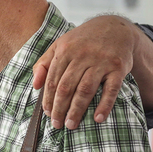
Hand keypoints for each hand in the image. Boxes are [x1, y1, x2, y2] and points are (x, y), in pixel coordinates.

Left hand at [32, 14, 137, 128]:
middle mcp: (82, 56)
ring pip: (85, 90)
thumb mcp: (59, 45)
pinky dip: (105, 105)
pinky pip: (111, 89)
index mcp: (65, 51)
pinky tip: (98, 118)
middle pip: (66, 87)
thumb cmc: (82, 41)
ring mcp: (101, 62)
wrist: (115, 27)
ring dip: (77, 110)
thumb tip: (35, 85)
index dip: (48, 99)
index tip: (47, 114)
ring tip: (71, 124)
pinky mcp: (118, 67)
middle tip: (57, 124)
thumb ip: (44, 64)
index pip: (53, 80)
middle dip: (59, 108)